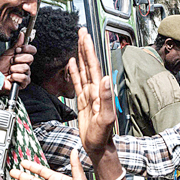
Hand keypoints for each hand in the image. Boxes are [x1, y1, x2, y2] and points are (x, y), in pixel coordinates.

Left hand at [0, 31, 36, 91]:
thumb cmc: (0, 66)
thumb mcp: (7, 54)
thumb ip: (16, 45)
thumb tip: (22, 34)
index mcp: (23, 57)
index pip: (32, 50)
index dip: (26, 49)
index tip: (17, 50)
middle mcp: (26, 65)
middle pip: (30, 58)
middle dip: (18, 59)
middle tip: (11, 62)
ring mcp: (26, 74)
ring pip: (26, 68)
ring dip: (14, 68)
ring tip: (9, 71)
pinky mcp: (24, 83)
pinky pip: (24, 77)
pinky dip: (15, 76)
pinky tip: (10, 77)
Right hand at [71, 28, 116, 160]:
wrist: (98, 147)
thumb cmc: (102, 135)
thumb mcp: (105, 118)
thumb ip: (106, 98)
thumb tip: (107, 78)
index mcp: (100, 91)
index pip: (94, 66)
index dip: (89, 50)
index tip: (86, 36)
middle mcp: (95, 90)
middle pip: (89, 63)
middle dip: (85, 47)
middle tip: (82, 32)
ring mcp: (89, 94)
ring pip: (84, 70)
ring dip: (81, 55)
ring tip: (78, 42)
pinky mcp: (84, 101)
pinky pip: (78, 82)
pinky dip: (75, 71)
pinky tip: (73, 63)